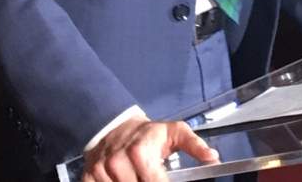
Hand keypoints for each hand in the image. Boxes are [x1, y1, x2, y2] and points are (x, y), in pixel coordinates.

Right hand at [83, 116, 218, 181]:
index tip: (165, 181)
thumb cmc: (146, 134)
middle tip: (150, 175)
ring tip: (137, 175)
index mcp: (140, 153)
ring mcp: (102, 171)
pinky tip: (122, 179)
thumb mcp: (173, 132)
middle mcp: (118, 163)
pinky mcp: (89, 177)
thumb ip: (194, 145)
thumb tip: (212, 157)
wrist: (113, 124)